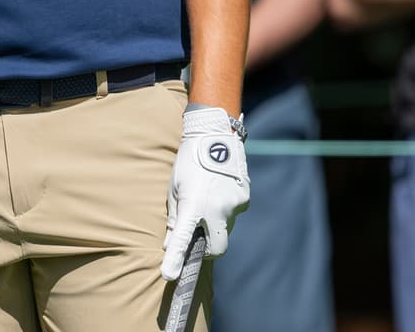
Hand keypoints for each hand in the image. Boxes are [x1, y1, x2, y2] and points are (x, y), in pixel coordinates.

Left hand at [162, 106, 250, 279]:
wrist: (215, 137)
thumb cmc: (188, 163)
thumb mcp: (174, 188)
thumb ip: (174, 218)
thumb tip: (170, 243)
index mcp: (193, 205)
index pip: (183, 239)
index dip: (175, 259)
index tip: (169, 276)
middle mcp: (216, 209)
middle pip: (217, 247)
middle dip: (207, 249)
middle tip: (198, 239)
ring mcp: (234, 206)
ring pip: (225, 228)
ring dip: (215, 223)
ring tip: (207, 199)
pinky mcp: (245, 200)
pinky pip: (233, 213)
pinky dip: (224, 210)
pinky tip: (218, 192)